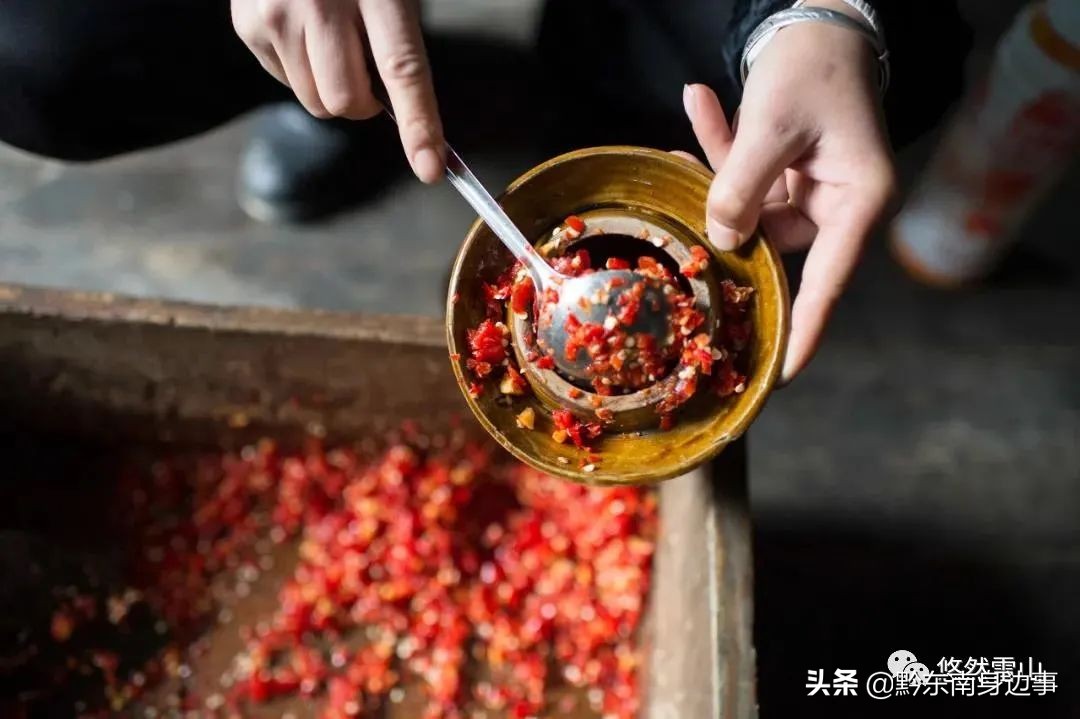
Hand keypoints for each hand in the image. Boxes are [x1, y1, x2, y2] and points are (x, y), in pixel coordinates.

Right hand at [232, 0, 444, 182]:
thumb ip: (397, 41)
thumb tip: (401, 112)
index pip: (402, 69)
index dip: (418, 124)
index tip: (429, 167)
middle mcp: (321, 2)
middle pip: (346, 101)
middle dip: (363, 105)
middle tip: (365, 74)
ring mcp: (277, 14)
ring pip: (314, 102)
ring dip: (330, 88)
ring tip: (331, 42)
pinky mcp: (248, 25)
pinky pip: (285, 83)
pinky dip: (301, 70)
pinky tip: (302, 31)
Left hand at [680, 11, 895, 381]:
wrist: (823, 17)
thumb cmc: (814, 67)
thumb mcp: (774, 123)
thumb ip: (742, 183)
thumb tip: (720, 237)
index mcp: (856, 203)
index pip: (827, 283)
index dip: (803, 331)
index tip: (780, 374)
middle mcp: (837, 206)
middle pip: (772, 245)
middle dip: (724, 232)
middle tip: (683, 234)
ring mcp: (809, 191)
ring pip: (748, 210)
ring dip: (713, 177)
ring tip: (686, 135)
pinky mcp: (786, 173)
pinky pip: (746, 179)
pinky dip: (718, 152)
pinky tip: (696, 103)